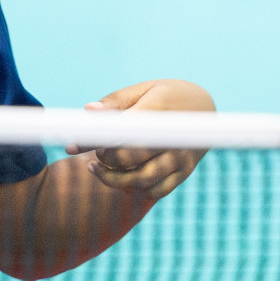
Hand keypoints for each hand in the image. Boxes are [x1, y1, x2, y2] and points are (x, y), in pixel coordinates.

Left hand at [67, 79, 214, 199]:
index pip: (120, 134)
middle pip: (128, 161)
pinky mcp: (185, 172)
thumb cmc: (165, 95)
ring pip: (142, 181)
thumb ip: (114, 102)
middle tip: (94, 155)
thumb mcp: (141, 90)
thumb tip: (88, 110)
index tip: (73, 147)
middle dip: (104, 162)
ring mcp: (180, 157)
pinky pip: (157, 191)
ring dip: (114, 180)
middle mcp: (172, 138)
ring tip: (96, 169)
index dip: (94, 143)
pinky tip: (123, 178)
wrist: (206, 106)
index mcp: (157, 112)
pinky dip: (136, 189)